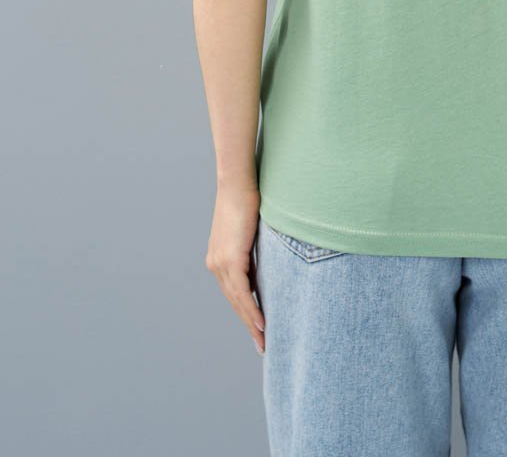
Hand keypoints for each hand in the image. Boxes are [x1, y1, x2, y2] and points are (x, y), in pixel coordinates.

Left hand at [205, 183, 265, 354]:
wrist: (237, 183)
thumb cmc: (248, 201)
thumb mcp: (252, 231)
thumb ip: (255, 251)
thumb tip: (267, 267)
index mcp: (220, 259)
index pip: (234, 293)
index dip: (246, 312)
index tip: (258, 329)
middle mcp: (216, 264)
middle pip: (234, 302)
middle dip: (249, 324)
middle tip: (262, 344)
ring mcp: (220, 263)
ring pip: (237, 300)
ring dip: (251, 321)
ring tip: (264, 339)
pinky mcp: (230, 258)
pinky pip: (242, 291)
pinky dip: (251, 308)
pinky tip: (261, 322)